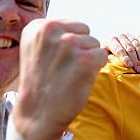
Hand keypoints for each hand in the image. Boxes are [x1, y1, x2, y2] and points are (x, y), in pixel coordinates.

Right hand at [14, 19, 107, 139]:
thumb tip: (82, 29)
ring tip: (69, 75)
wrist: (37, 114)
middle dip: (80, 49)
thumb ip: (56, 34)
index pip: (72, 26)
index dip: (69, 46)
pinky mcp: (84, 59)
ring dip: (87, 59)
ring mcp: (68, 43)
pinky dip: (96, 68)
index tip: (54, 62)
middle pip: (85, 32)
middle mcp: (51, 30)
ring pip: (94, 44)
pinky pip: (102, 56)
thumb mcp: (39, 49)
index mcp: (38, 26)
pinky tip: (79, 79)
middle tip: (63, 69)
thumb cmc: (43, 82)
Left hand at [105, 33, 139, 71]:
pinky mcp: (134, 36)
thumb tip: (105, 63)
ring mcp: (128, 36)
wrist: (111, 45)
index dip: (125, 58)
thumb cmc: (108, 53)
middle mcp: (120, 37)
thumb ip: (104, 58)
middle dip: (134, 59)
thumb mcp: (103, 55)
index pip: (119, 50)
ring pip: (135, 44)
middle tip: (138, 69)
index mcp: (111, 41)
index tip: (130, 65)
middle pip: (129, 48)